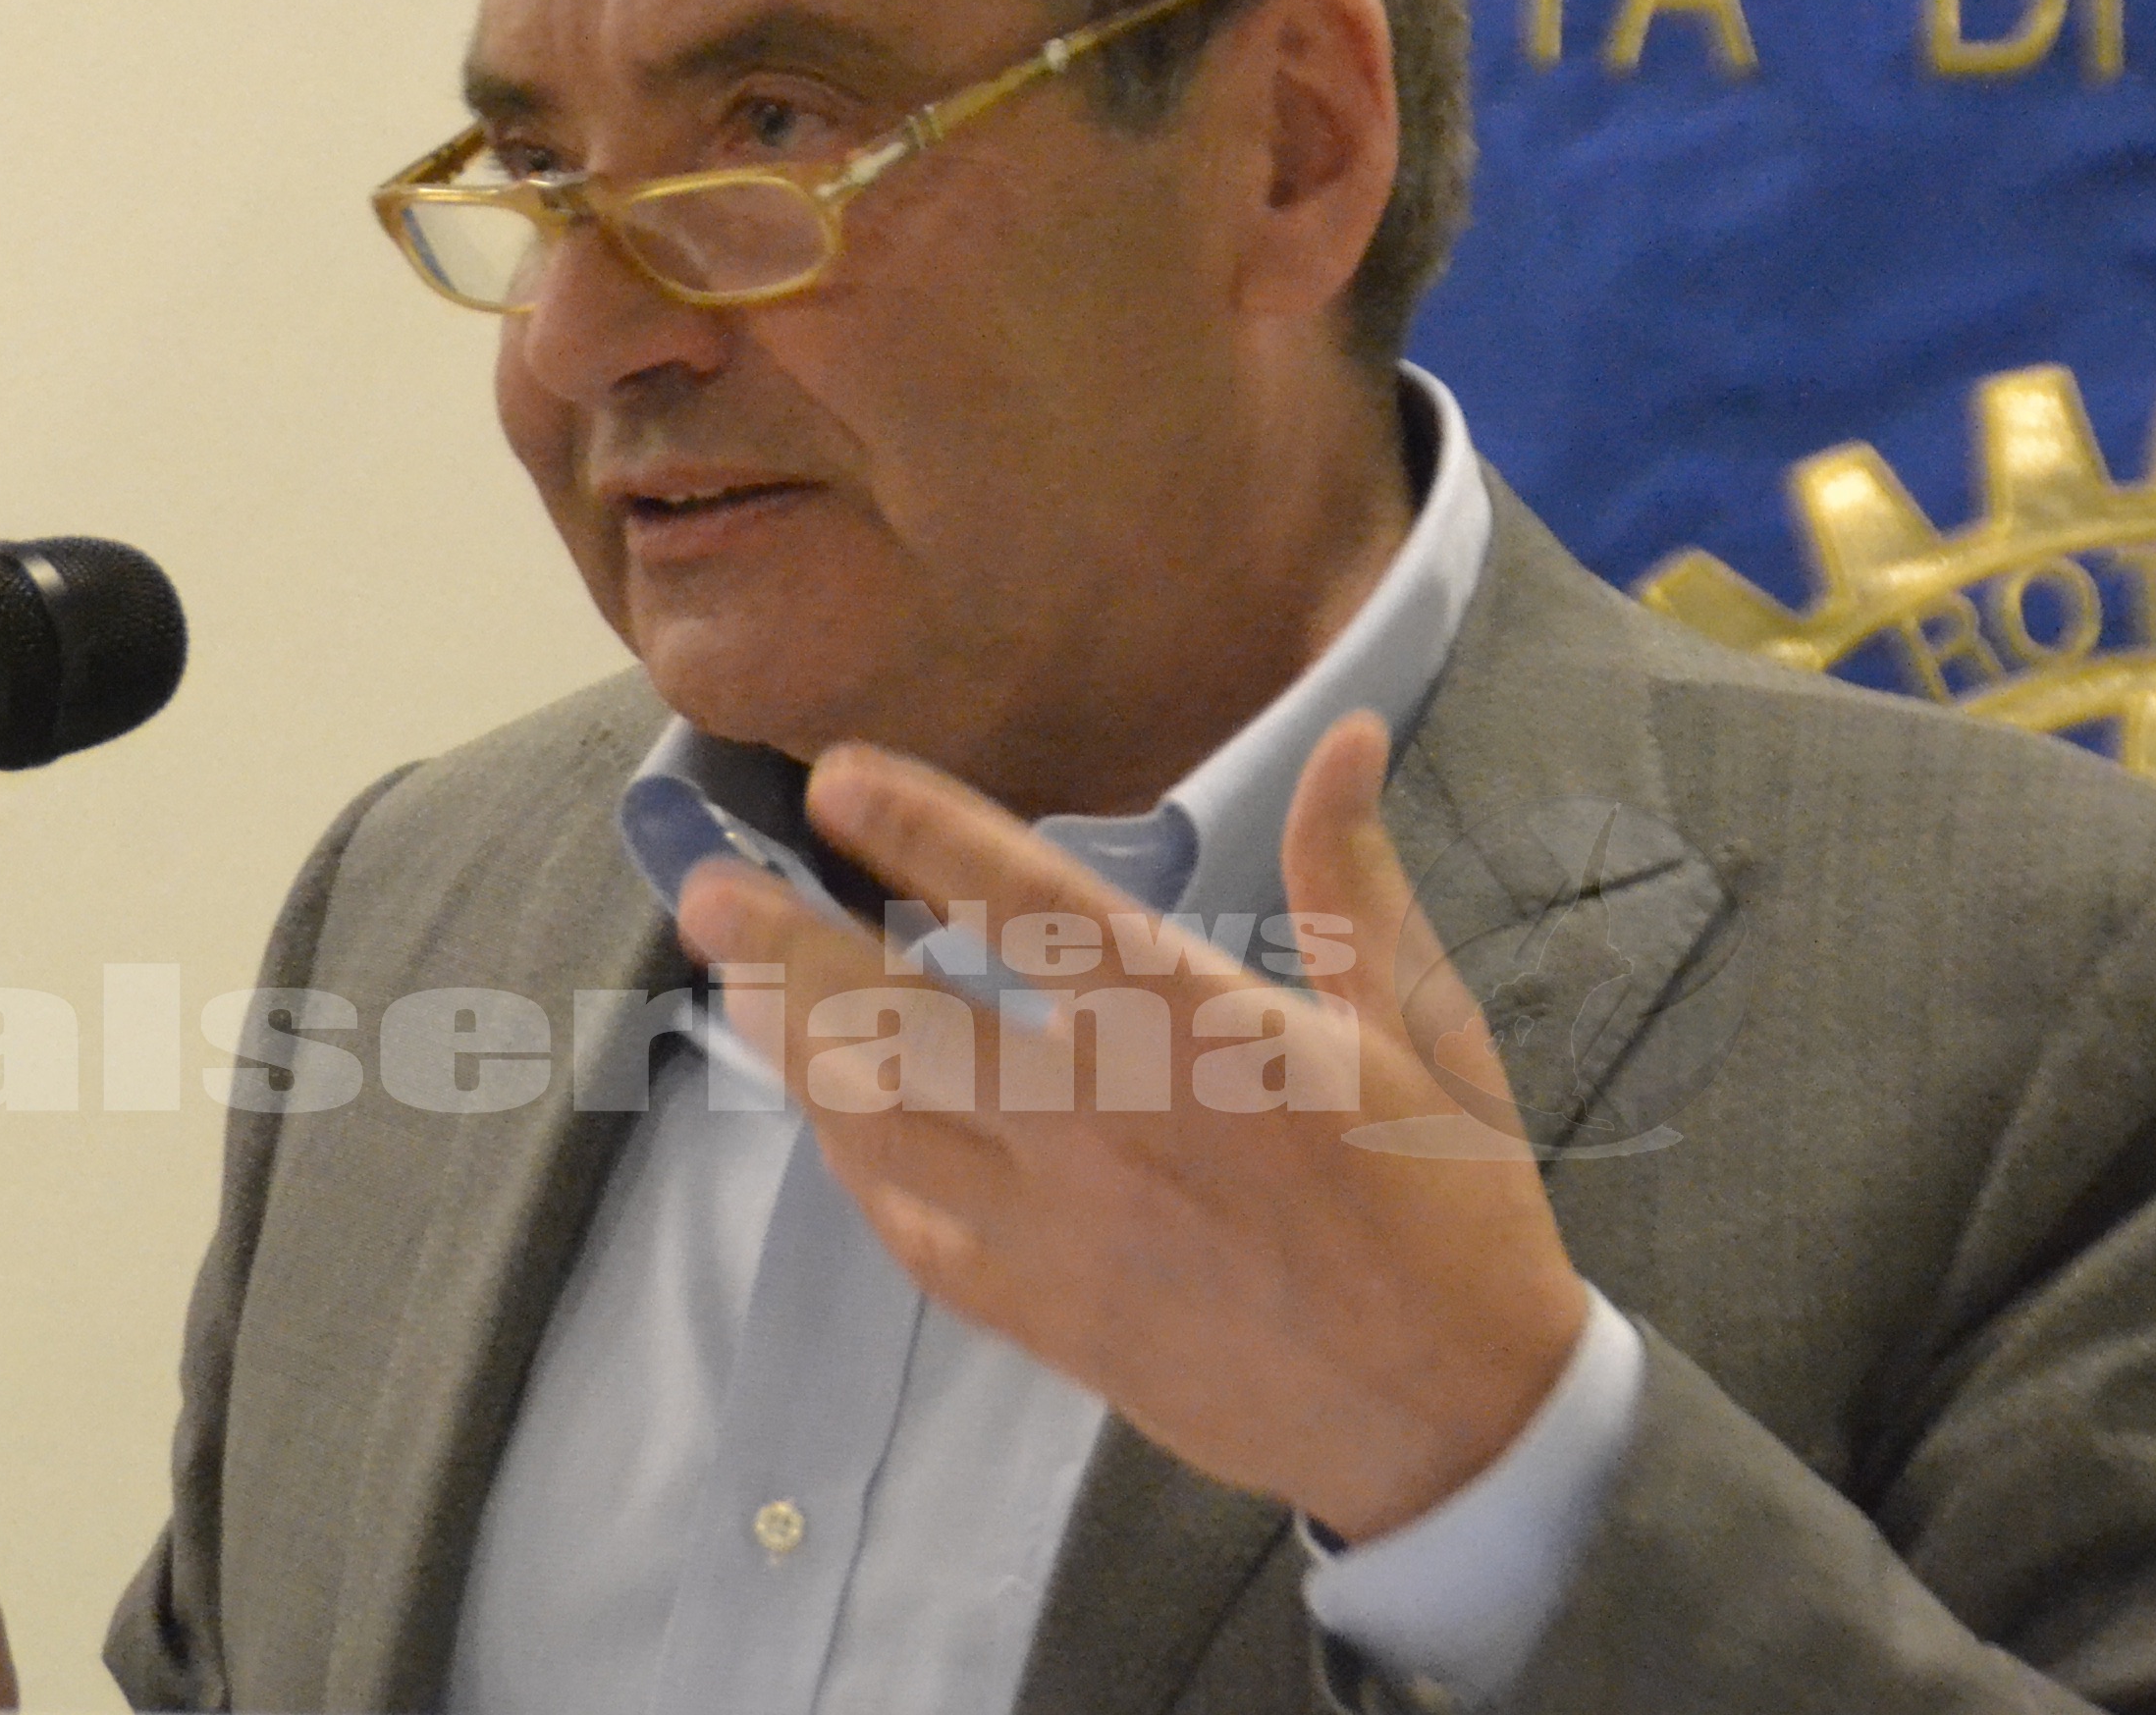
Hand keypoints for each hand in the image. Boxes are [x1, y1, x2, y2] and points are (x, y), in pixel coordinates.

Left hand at [672, 712, 1589, 1541]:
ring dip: (799, 1048)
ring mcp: (1057, 1231)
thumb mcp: (1417, 1026)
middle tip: (704, 886)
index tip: (837, 778)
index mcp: (1199, 1034)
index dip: (922, 832)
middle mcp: (1103, 1124)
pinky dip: (855, 1163)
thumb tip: (1346, 735)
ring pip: (883, 1127)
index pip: (1028, 905)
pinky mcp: (1041, 1316)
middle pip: (907, 1020)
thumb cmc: (1445, 1208)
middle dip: (794, 948)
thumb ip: (1347, 876)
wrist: (1451, 1419)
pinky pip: (910, 1230)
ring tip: (733, 978)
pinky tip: (823, 1116)